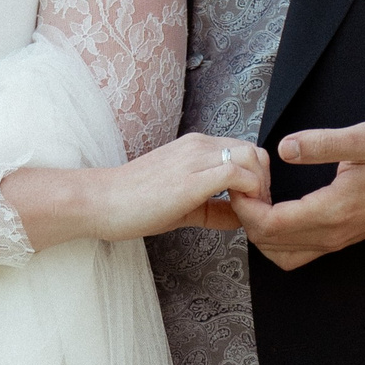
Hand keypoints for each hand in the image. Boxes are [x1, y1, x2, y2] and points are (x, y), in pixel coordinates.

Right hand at [103, 135, 270, 238]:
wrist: (99, 202)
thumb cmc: (134, 203)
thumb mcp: (183, 204)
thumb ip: (214, 208)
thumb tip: (242, 218)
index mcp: (196, 147)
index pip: (246, 150)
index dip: (259, 177)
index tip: (254, 204)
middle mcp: (198, 146)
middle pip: (255, 151)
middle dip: (265, 182)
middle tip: (257, 211)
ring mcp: (194, 159)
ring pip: (250, 158)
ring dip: (259, 188)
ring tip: (249, 213)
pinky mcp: (189, 180)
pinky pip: (234, 175)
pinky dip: (247, 194)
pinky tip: (238, 213)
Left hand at [229, 123, 364, 272]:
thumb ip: (322, 144)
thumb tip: (283, 149)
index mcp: (334, 210)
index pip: (270, 225)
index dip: (245, 205)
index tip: (242, 178)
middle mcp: (332, 234)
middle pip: (268, 243)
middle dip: (246, 215)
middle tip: (247, 182)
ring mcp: (336, 241)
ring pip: (280, 254)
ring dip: (260, 231)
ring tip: (259, 196)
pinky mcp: (340, 240)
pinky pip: (296, 253)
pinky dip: (277, 238)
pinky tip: (279, 208)